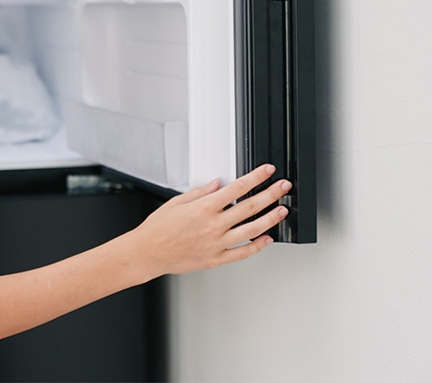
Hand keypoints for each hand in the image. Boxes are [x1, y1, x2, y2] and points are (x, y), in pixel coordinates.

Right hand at [131, 163, 291, 277]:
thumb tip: (217, 185)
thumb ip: (200, 193)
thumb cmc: (158, 228)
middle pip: (249, 207)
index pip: (237, 188)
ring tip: (282, 211)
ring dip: (270, 219)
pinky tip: (267, 239)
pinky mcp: (216, 259)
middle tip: (283, 188)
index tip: (267, 172)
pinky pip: (242, 253)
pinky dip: (257, 246)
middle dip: (270, 195)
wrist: (148, 252)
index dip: (255, 178)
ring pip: (251, 230)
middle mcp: (213, 225)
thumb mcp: (176, 203)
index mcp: (204, 208)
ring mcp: (216, 243)